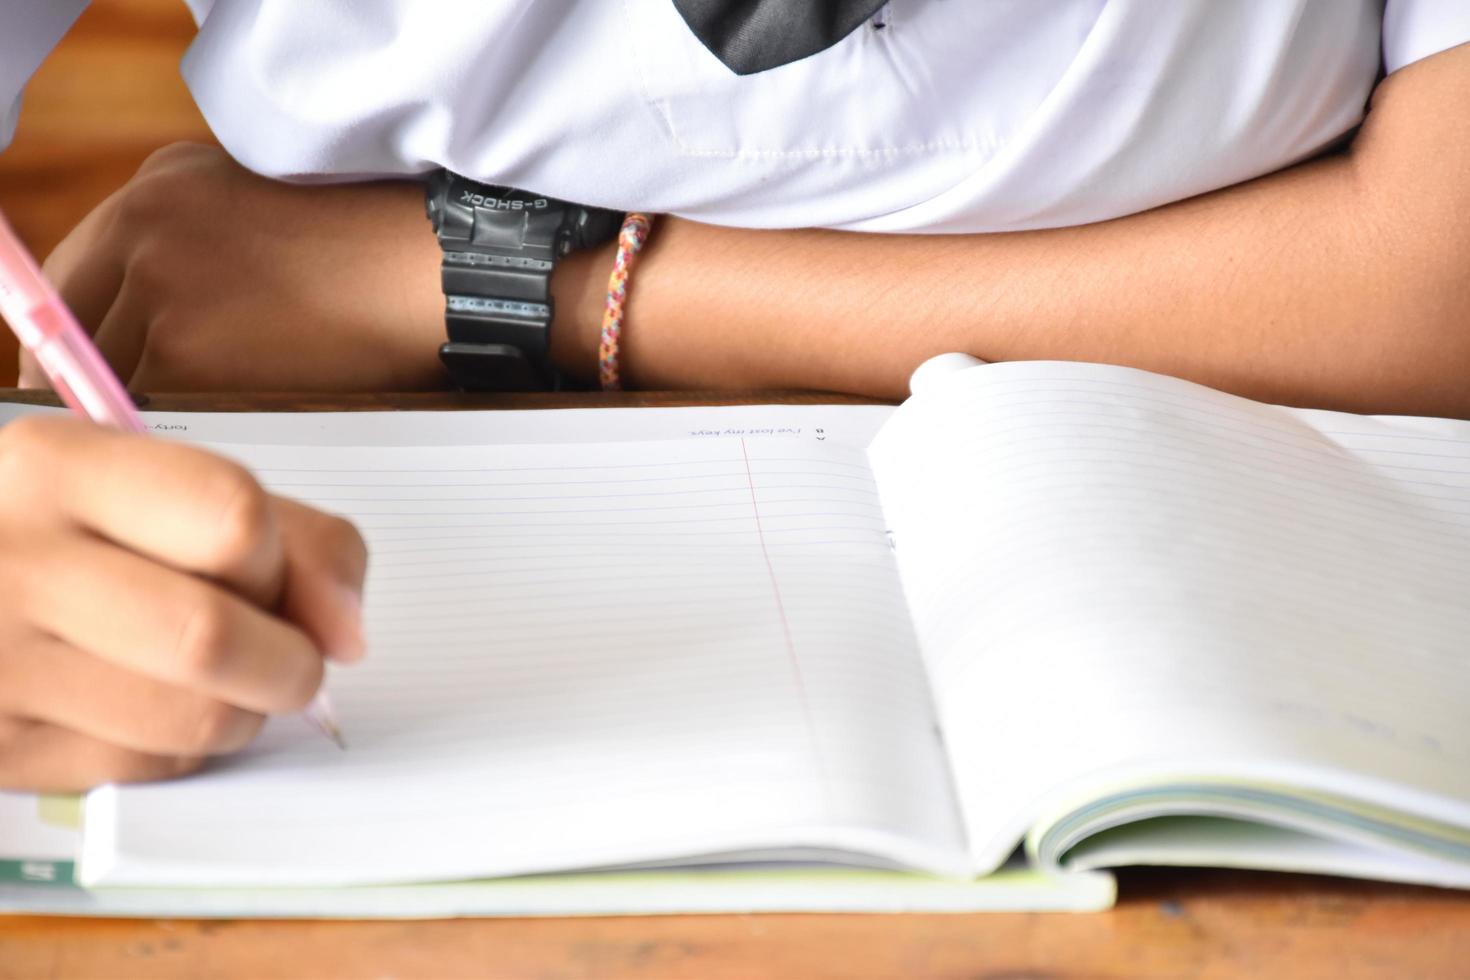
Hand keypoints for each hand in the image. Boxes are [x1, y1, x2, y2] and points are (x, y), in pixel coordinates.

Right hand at [0, 415, 367, 791]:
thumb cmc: (86, 537)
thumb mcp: (175, 495)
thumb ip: (295, 539)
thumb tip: (348, 634)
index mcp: (60, 469)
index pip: (230, 517)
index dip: (281, 563)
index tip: (279, 582)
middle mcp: (13, 561)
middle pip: (209, 635)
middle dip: (287, 662)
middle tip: (286, 659)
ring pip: (193, 720)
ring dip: (242, 712)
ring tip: (215, 680)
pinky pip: (147, 769)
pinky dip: (182, 750)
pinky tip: (150, 708)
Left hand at [19, 142, 446, 392]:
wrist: (428, 273)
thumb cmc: (375, 255)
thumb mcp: (264, 210)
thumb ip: (188, 250)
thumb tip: (141, 322)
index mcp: (158, 187)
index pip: (71, 281)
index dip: (79, 341)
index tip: (91, 380)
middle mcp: (142, 223)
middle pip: (77, 326)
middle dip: (100, 378)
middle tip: (132, 422)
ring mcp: (156, 283)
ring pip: (111, 375)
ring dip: (147, 412)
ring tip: (204, 433)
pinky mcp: (185, 349)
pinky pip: (151, 411)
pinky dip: (183, 432)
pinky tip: (229, 432)